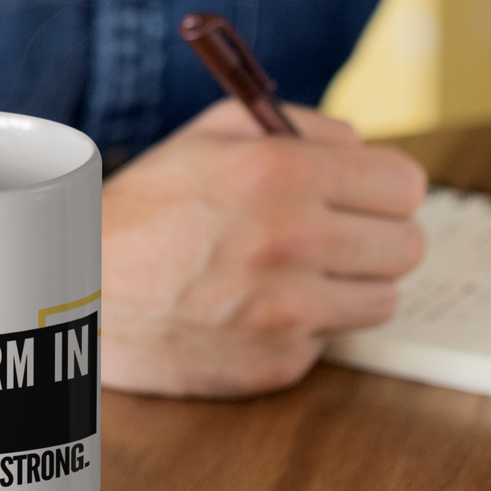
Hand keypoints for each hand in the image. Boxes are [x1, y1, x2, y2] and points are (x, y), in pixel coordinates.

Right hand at [100, 99, 427, 398]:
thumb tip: (364, 149)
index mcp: (281, 172)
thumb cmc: (149, 205)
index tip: (368, 193)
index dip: (386, 187)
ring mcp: (287, 311)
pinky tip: (260, 307)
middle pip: (408, 246)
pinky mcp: (277, 364)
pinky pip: (330, 340)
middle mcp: (292, 241)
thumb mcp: (213, 132)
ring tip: (298, 270)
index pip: (405, 185)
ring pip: (383, 299)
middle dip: (378, 234)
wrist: (82, 288)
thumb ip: (301, 126)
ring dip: (350, 284)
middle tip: (338, 232)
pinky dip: (306, 325)